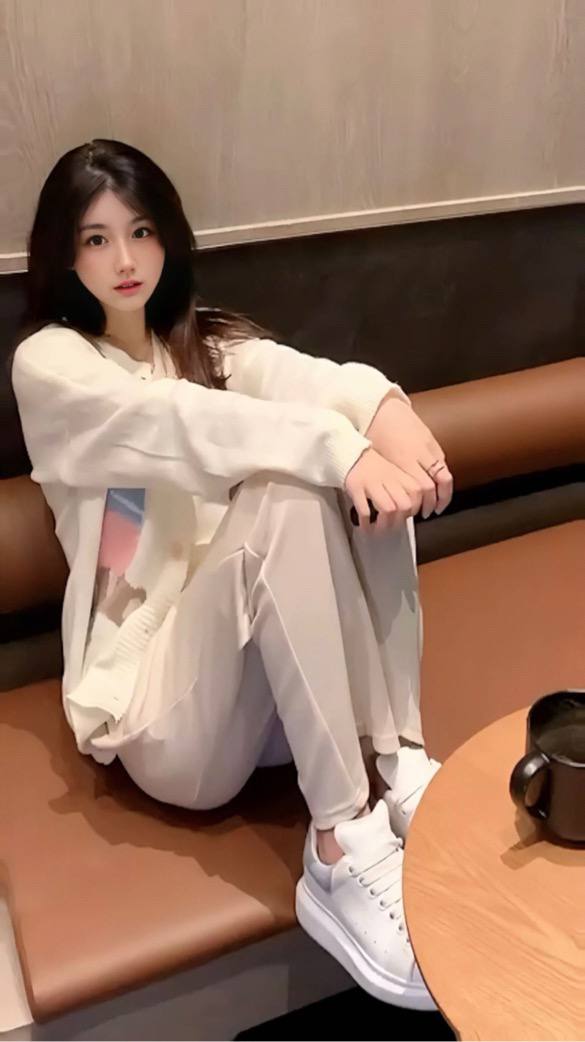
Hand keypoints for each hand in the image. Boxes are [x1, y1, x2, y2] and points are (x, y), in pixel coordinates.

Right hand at [344, 448, 425, 532]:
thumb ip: (406, 488)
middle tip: (394, 527)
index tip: (410, 517)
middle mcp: (388, 478)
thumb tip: (414, 510)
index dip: (415, 509)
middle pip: (404, 505)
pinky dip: (366, 522)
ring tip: (380, 529)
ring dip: (385, 524)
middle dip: (400, 521)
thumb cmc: (375, 468)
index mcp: (400, 474)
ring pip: (388, 509)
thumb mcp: (395, 473)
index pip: (417, 493)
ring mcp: (371, 482)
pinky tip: (365, 526)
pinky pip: (364, 510)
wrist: (352, 455)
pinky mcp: (356, 487)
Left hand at [365, 397, 452, 516]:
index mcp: (404, 458)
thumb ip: (390, 477)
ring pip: (445, 472)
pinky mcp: (431, 438)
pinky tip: (436, 482)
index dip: (424, 503)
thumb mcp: (377, 459)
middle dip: (437, 501)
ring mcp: (428, 444)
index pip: (424, 487)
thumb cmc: (374, 432)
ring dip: (444, 490)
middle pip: (438, 482)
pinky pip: (442, 460)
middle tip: (430, 512)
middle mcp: (420, 452)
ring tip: (438, 501)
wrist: (380, 407)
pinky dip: (442, 474)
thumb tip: (394, 497)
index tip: (419, 513)